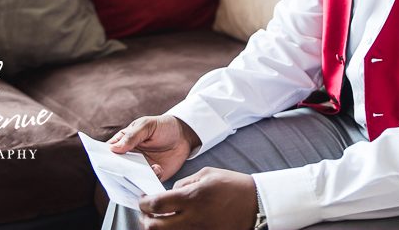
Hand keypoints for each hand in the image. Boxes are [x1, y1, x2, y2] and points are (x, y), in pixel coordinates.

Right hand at [108, 115, 200, 180]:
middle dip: (117, 172)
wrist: (184, 135)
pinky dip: (151, 179)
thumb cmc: (163, 126)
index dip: (104, 158)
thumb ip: (132, 136)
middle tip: (122, 171)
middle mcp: (129, 157)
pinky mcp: (152, 176)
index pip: (108, 153)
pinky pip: (147, 183)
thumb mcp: (147, 125)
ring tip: (144, 169)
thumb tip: (113, 149)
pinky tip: (158, 168)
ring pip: (131, 179)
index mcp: (124, 143)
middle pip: (117, 169)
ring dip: (135, 178)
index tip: (104, 163)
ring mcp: (140, 168)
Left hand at [138, 167, 257, 229]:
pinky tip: (175, 224)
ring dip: (157, 228)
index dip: (143, 202)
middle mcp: (191, 217)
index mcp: (191, 196)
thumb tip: (169, 192)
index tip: (143, 199)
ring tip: (159, 219)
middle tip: (147, 211)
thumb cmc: (233, 186)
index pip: (155, 204)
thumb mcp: (207, 174)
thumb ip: (184, 182)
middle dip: (145, 219)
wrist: (255, 204)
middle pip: (154, 226)